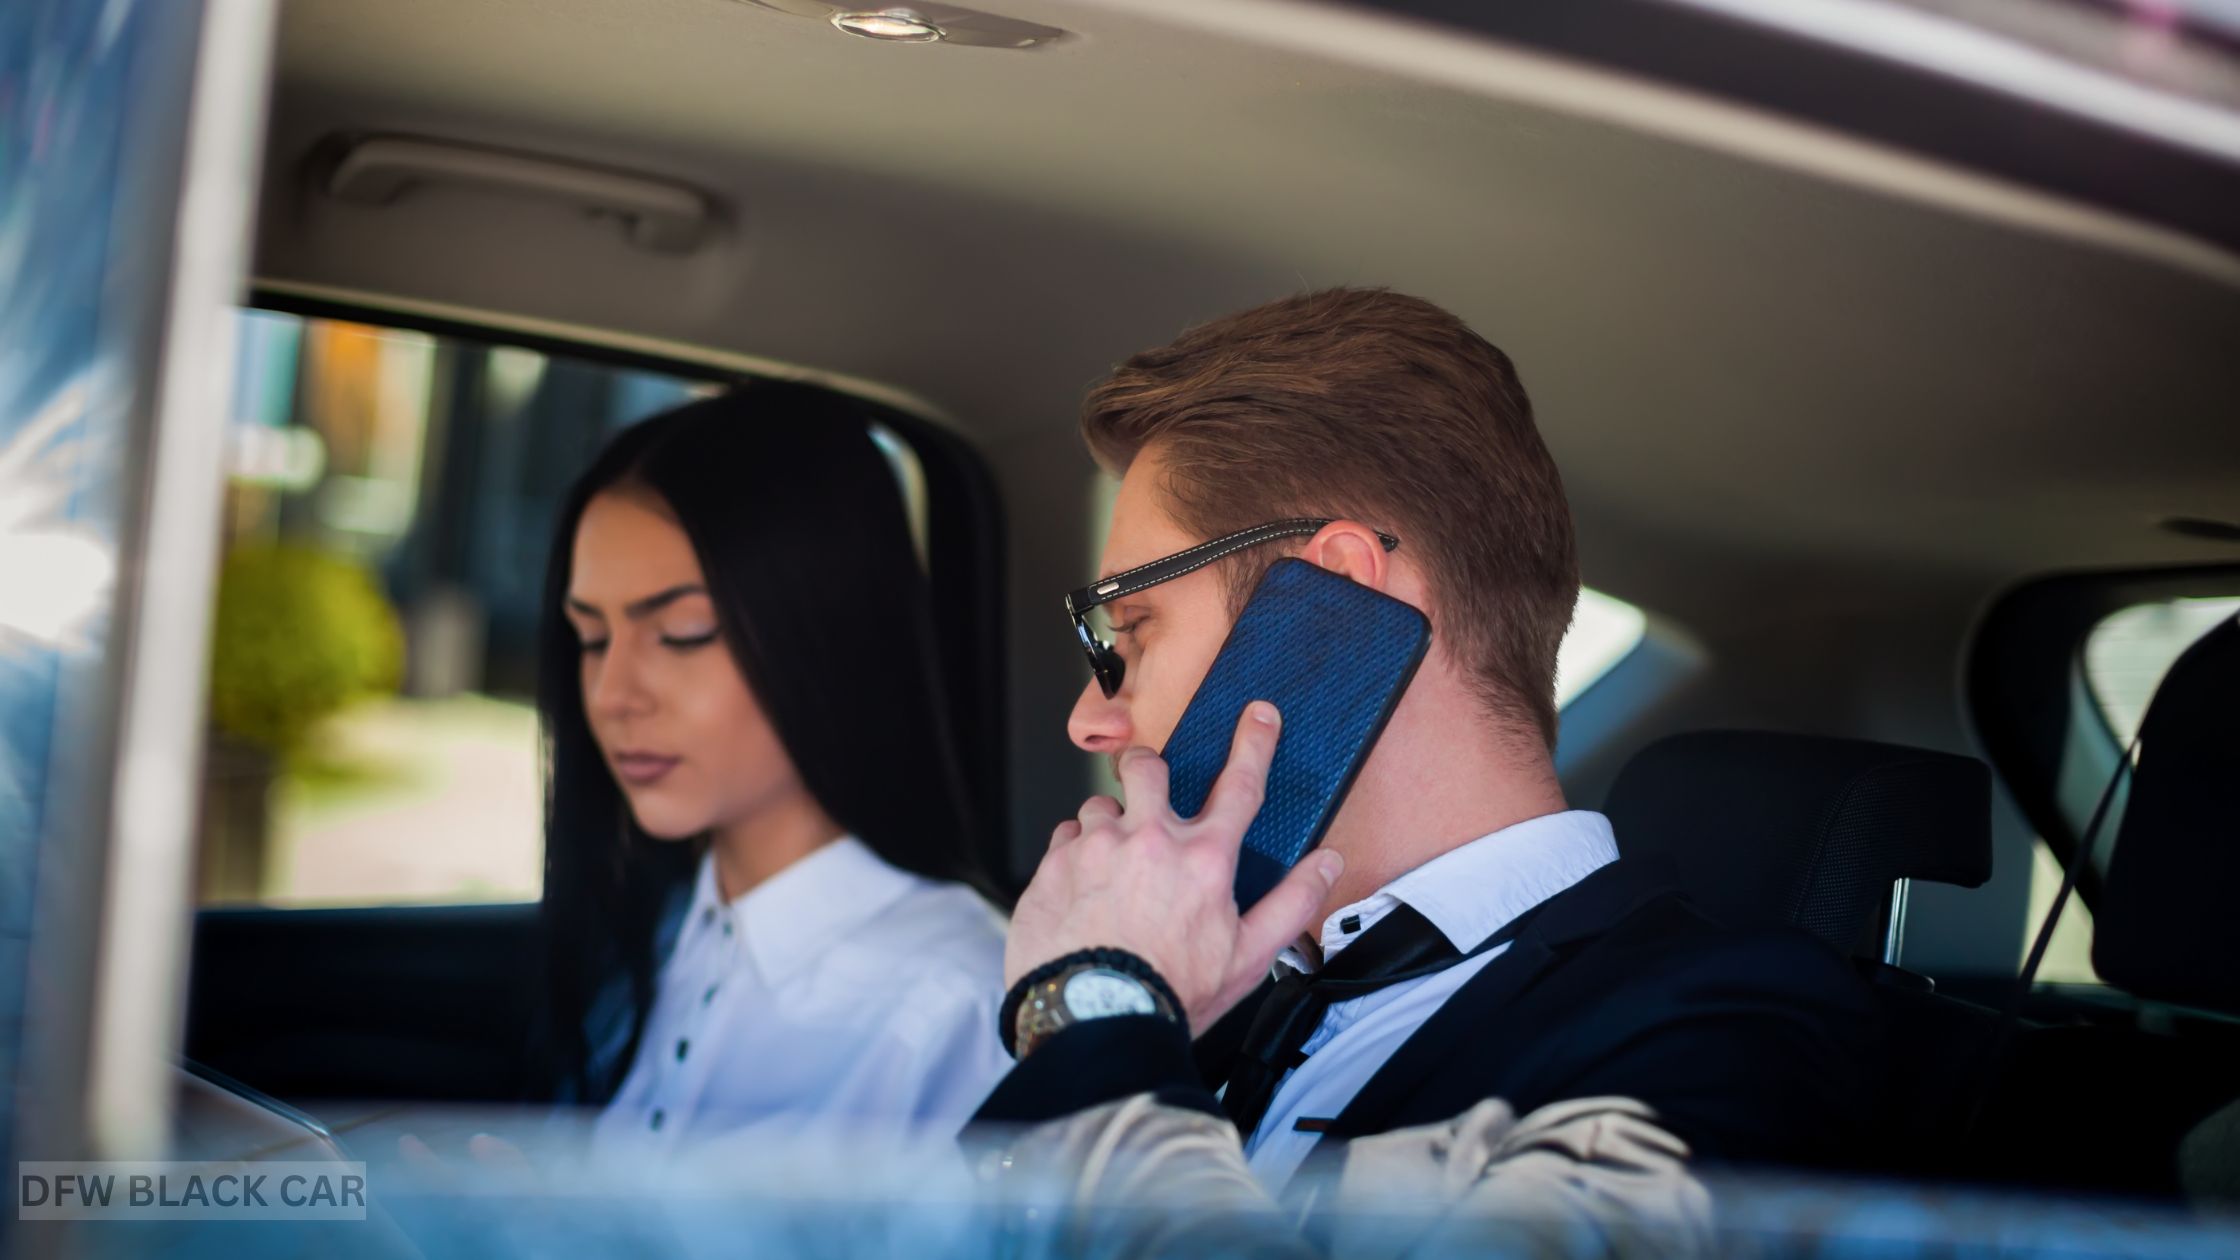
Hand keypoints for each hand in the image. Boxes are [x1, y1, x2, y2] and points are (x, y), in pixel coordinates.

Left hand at [1005, 701, 1344, 1033]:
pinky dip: (1073, 855)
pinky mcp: (1054, 864)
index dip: (1254, 743)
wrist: (1095, 1019)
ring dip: (1108, 827)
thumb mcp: (1248, 957)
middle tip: (1147, 790)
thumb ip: (1291, 903)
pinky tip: (1082, 889)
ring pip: (1099, 806)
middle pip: (1148, 768)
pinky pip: (1063, 838)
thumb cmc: (1172, 992)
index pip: (1240, 785)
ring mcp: (1096, 847)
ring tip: (1111, 870)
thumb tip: (1326, 863)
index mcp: (1203, 858)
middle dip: (1148, 769)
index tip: (1258, 715)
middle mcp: (1148, 839)